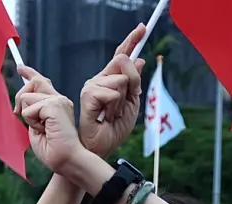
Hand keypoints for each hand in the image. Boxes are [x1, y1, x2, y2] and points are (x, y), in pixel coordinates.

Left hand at [14, 68, 83, 176]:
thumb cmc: (53, 151)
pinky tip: (45, 130)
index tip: (20, 67)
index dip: (30, 73)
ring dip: (28, 118)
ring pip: (26, 97)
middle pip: (30, 84)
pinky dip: (32, 123)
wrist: (66, 161)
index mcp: (56, 105)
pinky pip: (28, 110)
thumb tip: (20, 104)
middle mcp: (59, 99)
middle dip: (20, 101)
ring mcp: (59, 101)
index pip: (41, 83)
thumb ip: (31, 114)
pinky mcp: (55, 105)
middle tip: (30, 122)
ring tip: (43, 129)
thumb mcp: (36, 129)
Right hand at [79, 25, 146, 157]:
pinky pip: (113, 92)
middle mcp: (99, 80)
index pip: (121, 56)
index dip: (132, 41)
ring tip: (111, 115)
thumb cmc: (114, 130)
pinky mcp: (88, 95)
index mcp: (109, 81)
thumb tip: (139, 60)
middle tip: (124, 105)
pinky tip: (105, 117)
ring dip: (122, 102)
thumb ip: (134, 82)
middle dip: (132, 82)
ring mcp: (92, 86)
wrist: (102, 147)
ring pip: (121, 80)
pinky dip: (114, 108)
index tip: (143, 28)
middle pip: (123, 61)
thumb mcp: (132, 103)